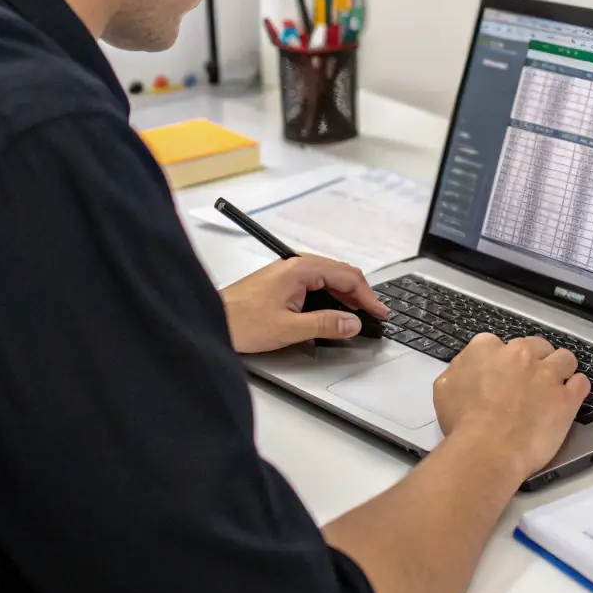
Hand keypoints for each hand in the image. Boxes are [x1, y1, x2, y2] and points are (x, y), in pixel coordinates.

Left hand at [219, 256, 388, 353]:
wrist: (211, 319)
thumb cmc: (241, 321)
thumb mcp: (288, 328)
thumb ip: (324, 324)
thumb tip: (352, 323)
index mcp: (300, 268)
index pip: (346, 276)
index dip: (367, 296)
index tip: (380, 313)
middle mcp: (295, 265)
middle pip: (339, 274)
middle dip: (360, 294)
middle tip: (375, 316)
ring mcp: (288, 273)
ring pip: (328, 279)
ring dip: (346, 296)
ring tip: (359, 316)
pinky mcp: (282, 283)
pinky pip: (316, 285)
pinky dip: (331, 297)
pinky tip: (334, 312)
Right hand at [433, 334, 589, 481]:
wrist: (487, 449)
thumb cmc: (462, 424)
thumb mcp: (444, 388)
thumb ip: (459, 369)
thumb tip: (466, 368)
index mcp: (486, 348)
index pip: (498, 344)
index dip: (502, 361)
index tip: (501, 375)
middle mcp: (519, 354)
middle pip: (535, 346)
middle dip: (534, 361)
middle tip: (528, 382)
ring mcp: (546, 374)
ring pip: (564, 358)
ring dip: (560, 369)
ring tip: (554, 386)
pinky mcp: (567, 397)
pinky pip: (581, 383)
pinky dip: (577, 389)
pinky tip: (570, 398)